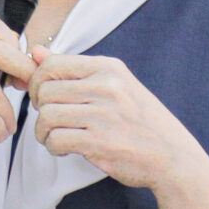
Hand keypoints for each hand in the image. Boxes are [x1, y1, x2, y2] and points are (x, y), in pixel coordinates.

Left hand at [25, 48, 208, 208]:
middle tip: (53, 122)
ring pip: (46, 116)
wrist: (173, 156)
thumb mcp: (115, 86)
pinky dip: (54, 147)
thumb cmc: (142, 122)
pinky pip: (55, 140)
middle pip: (45, 91)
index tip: (44, 97)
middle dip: (40, 110)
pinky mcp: (100, 142)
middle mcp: (107, 87)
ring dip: (44, 132)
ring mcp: (104, 114)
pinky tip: (66, 149)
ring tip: (58, 137)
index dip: (38, 82)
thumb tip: (35, 52)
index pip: (52, 64)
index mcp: (109, 68)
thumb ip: (74, 70)